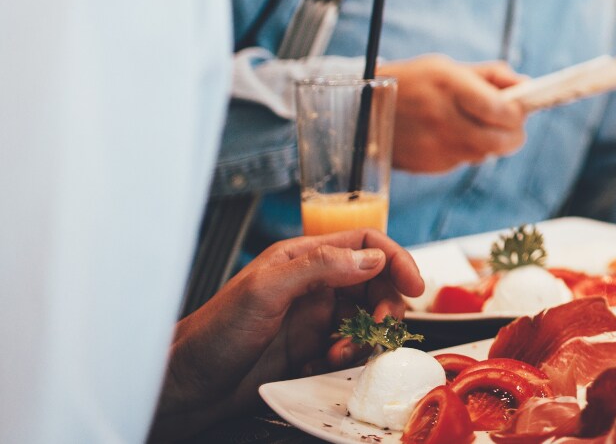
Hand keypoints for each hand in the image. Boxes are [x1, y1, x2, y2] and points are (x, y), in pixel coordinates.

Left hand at [152, 231, 423, 440]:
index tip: (414, 285)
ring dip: (367, 336)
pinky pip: (350, 348)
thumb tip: (372, 258)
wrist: (186, 387)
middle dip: (386, 304)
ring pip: (366, 317)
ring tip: (342, 353)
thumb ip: (320, 266)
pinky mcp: (310, 349)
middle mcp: (313, 284)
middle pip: (375, 282)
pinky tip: (325, 364)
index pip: (365, 244)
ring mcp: (313, 318)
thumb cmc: (212, 333)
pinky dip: (349, 357)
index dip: (395, 260)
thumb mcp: (266, 290)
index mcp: (302, 258)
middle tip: (379, 328)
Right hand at [380, 54, 527, 172]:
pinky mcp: (427, 165)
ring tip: (476, 124)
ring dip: (490, 143)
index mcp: (449, 86)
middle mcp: (441, 118)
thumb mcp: (448, 67)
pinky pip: (462, 161)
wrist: (361, 110)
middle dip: (514, 135)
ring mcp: (433, 146)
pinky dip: (466, 150)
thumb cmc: (413, 82)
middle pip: (499, 141)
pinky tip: (450, 135)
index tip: (520, 108)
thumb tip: (527, 86)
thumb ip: (491, 76)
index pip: (499, 111)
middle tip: (512, 125)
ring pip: (484, 154)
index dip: (518, 113)